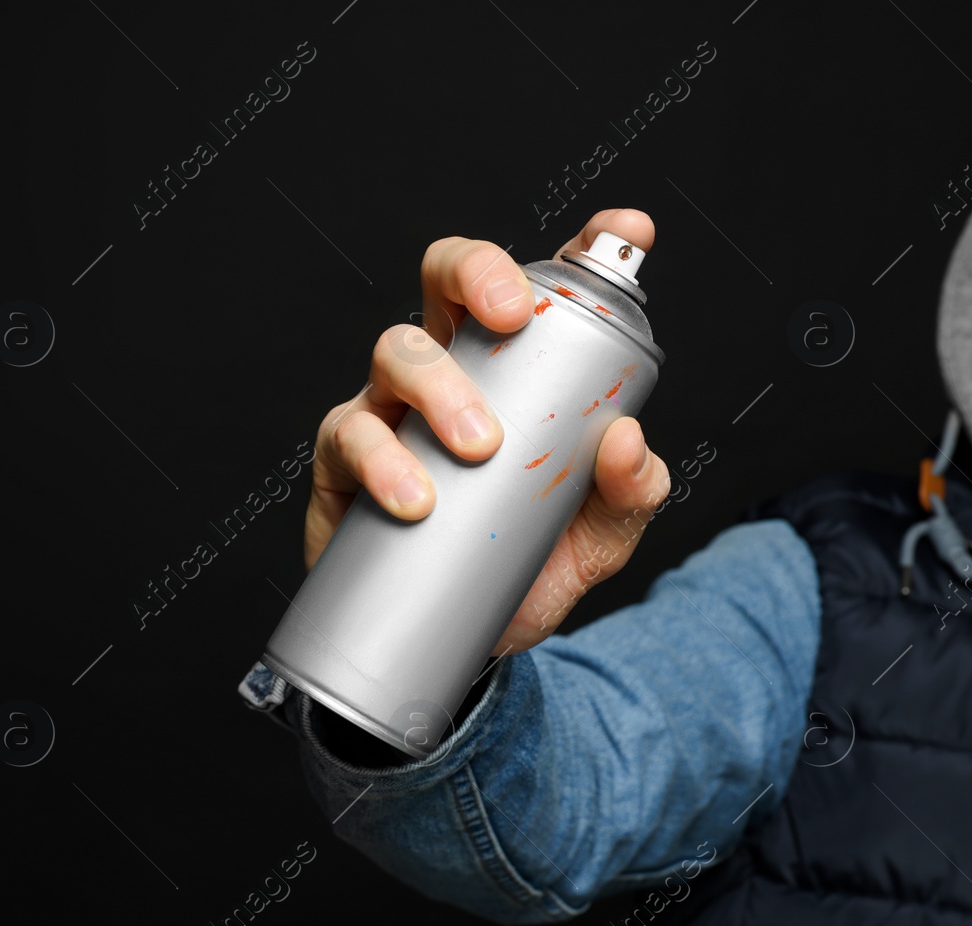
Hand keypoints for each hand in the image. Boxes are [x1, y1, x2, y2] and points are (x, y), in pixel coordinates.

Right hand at [303, 208, 672, 655]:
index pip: (546, 291)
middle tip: (514, 317)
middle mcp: (451, 371)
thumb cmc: (528, 570)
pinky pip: (349, 435)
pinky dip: (382, 460)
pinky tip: (416, 498)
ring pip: (395, 348)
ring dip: (439, 386)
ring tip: (478, 446)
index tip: (626, 231)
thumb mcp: (599, 538)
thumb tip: (624, 440)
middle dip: (477, 272)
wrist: (465, 647)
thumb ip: (628, 492)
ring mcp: (392, 410)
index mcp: (518, 370)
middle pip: (446, 279)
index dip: (585, 247)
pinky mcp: (344, 463)